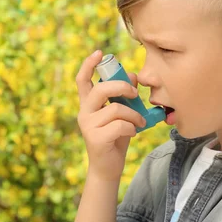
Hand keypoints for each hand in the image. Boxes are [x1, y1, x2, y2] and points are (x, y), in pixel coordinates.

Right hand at [75, 50, 145, 181]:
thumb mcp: (122, 114)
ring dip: (133, 114)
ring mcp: (88, 126)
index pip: (82, 80)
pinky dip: (131, 127)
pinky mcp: (95, 138)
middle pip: (100, 90)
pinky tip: (132, 133)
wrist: (108, 168)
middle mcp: (84, 112)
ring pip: (115, 109)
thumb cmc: (116, 138)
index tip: (99, 53)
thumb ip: (124, 97)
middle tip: (135, 93)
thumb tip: (133, 76)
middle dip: (122, 87)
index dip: (88, 65)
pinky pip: (119, 125)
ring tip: (139, 121)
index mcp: (88, 104)